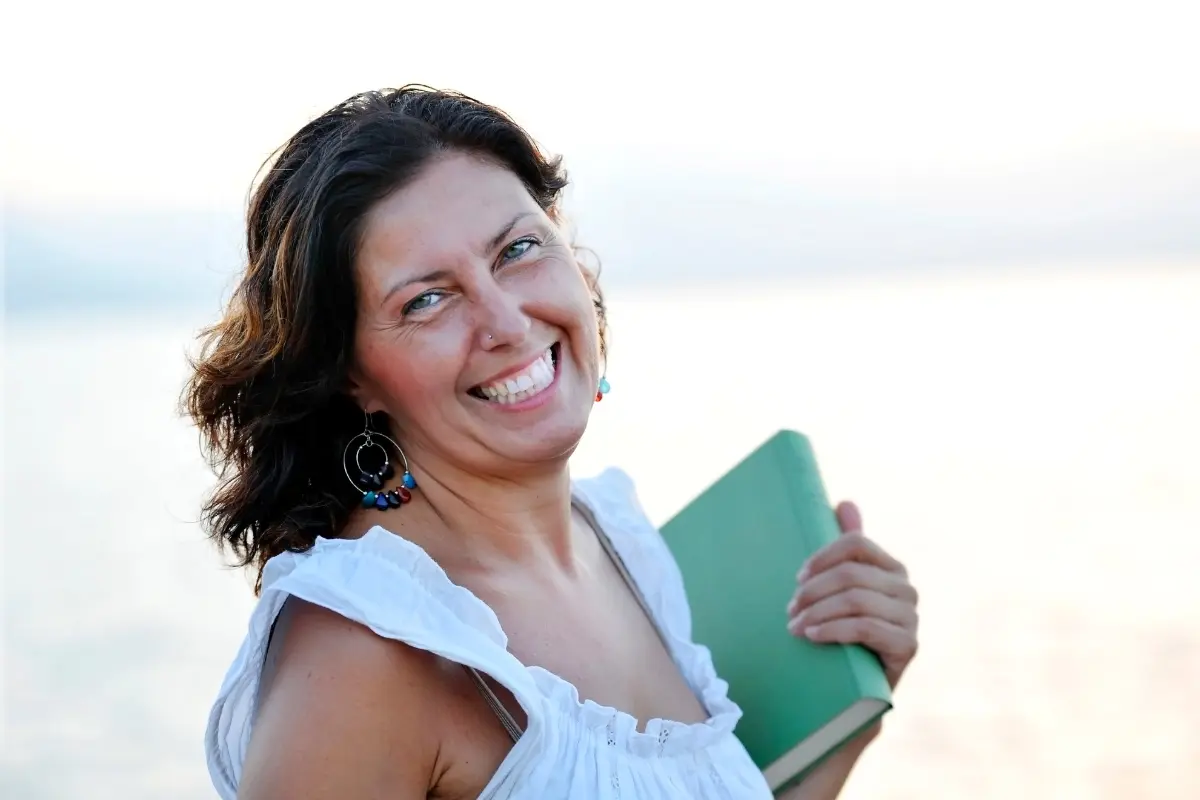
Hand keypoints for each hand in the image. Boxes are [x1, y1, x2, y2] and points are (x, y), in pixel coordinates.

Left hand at [785, 502, 918, 688]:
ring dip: (817, 612)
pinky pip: (865, 628)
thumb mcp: (842, 588)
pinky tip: (812, 637)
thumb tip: (845, 502)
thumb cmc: (846, 631)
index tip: (797, 577)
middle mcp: (906, 588)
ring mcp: (911, 617)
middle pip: (851, 574)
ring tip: (794, 627)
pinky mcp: (908, 645)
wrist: (859, 689)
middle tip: (790, 610)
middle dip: (813, 591)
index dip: (822, 556)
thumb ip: (846, 548)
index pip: (856, 543)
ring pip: (856, 600)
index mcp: (891, 567)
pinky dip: (833, 630)